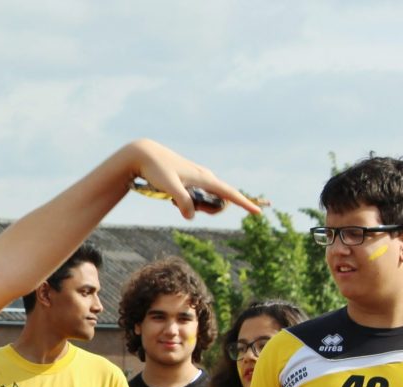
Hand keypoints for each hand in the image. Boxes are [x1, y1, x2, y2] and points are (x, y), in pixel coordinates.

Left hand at [121, 139, 262, 218]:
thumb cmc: (156, 169)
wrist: (143, 154)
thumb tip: (192, 216)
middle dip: (206, 209)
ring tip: (171, 197)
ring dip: (193, 205)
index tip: (258, 212)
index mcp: (204, 178)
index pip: (229, 193)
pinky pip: (194, 196)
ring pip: (204, 200)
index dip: (244, 203)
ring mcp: (197, 177)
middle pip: (217, 201)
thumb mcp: (169, 187)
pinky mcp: (189, 179)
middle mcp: (205, 177)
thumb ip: (182, 201)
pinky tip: (169, 194)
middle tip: (179, 204)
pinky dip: (186, 201)